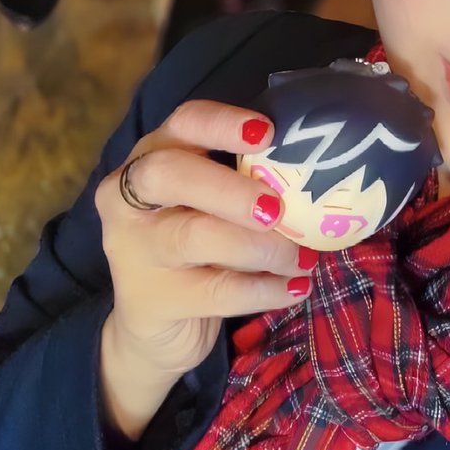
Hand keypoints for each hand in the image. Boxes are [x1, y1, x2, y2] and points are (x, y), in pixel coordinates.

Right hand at [95, 99, 312, 379]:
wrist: (154, 326)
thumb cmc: (197, 243)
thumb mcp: (210, 203)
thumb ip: (247, 180)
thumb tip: (317, 171)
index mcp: (154, 156)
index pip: (182, 123)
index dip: (222, 123)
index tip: (267, 133)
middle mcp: (131, 198)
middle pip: (170, 174)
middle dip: (231, 190)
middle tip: (277, 211)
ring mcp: (136, 251)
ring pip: (194, 236)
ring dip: (261, 247)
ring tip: (302, 259)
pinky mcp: (153, 301)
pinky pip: (216, 291)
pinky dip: (265, 290)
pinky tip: (296, 287)